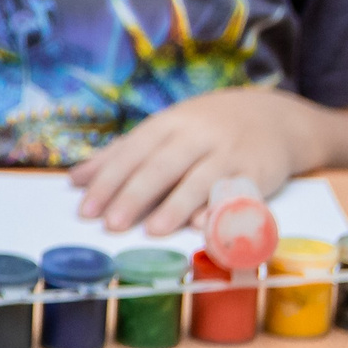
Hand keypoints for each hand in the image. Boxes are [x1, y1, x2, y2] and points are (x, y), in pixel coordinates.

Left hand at [69, 88, 316, 233]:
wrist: (272, 116)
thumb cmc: (204, 130)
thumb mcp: (162, 132)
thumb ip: (120, 155)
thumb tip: (74, 180)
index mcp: (168, 124)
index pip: (132, 152)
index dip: (108, 181)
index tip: (86, 210)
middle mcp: (198, 135)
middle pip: (162, 166)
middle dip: (135, 195)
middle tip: (111, 224)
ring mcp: (229, 153)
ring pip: (200, 180)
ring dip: (176, 206)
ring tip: (153, 231)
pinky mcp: (258, 172)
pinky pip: (239, 193)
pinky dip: (223, 209)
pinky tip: (206, 226)